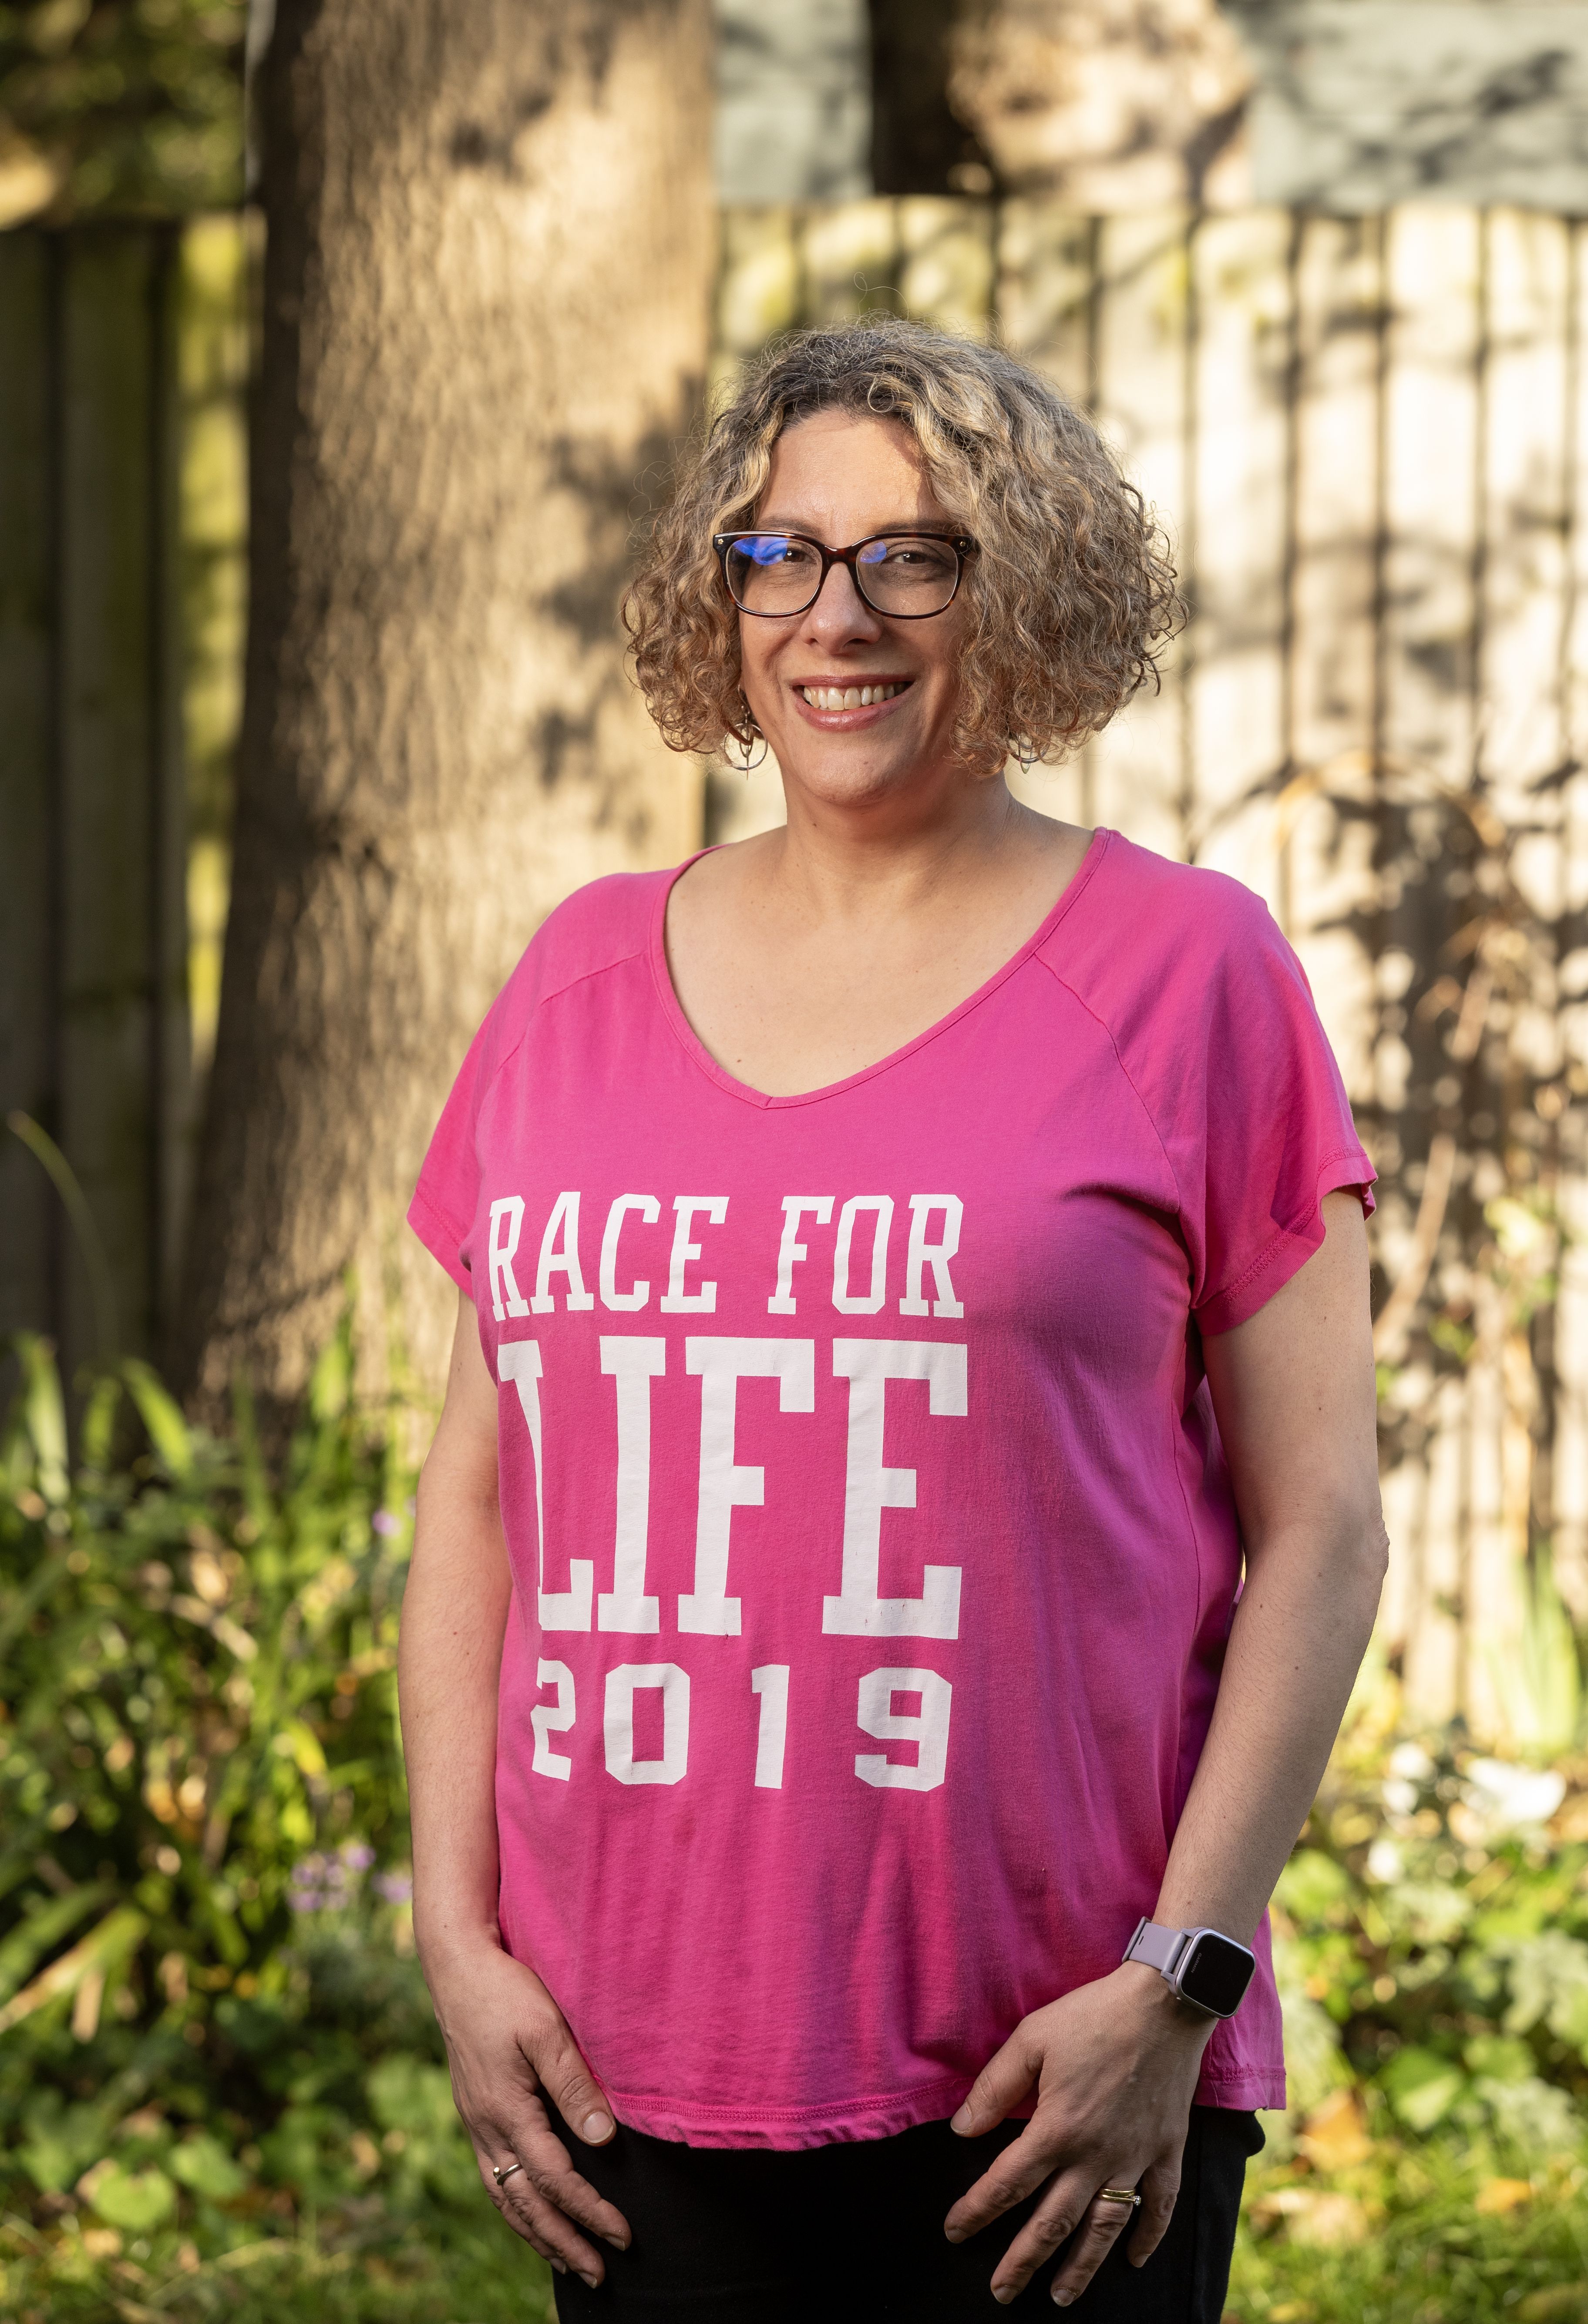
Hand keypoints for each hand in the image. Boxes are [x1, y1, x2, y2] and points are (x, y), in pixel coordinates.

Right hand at [425, 1939, 630, 2287]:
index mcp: (507, 2111)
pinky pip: (494, 2179)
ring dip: (538, 2235)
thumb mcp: (547, 2030)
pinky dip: (516, 2209)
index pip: (556, 2179)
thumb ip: (575, 2085)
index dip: (591, 2210)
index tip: (623, 2235)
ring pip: (506, 2198)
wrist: (458, 1968)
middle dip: (564, 2243)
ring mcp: (476, 2124)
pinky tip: (531, 2216)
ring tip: (568, 2261)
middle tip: (599, 2274)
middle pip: (527, 2204)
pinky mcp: (474, 2114)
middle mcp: (487, 2127)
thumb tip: (604, 2139)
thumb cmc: (507, 1992)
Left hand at [943, 1964, 1214, 2305]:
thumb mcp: (1031, 2038)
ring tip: (1060, 2296)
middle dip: (1023, 2261)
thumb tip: (960, 2130)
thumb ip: (994, 2088)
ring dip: (1081, 2266)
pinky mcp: (1167, 2150)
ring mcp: (1135, 2157)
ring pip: (1103, 2227)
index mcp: (1057, 2128)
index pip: (1007, 2183)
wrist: (1164, 2002)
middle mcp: (1095, 2155)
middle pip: (1052, 2222)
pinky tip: (1133, 2260)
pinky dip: (1148, 2236)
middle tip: (1001, 2292)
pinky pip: (1160, 2206)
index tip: (954, 2232)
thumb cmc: (1092, 2016)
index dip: (977, 2211)